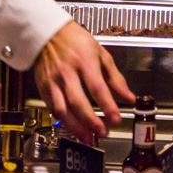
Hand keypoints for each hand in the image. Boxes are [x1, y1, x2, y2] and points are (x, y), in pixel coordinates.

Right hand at [33, 21, 134, 143]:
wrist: (49, 34)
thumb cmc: (77, 42)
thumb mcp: (101, 54)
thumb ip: (115, 77)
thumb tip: (129, 98)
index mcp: (85, 61)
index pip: (97, 87)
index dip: (107, 105)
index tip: (117, 118)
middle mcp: (68, 72)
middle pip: (78, 102)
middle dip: (91, 121)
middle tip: (103, 133)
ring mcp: (53, 81)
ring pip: (63, 110)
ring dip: (76, 127)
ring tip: (89, 138)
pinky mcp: (44, 88)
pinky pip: (53, 109)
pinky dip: (64, 122)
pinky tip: (74, 129)